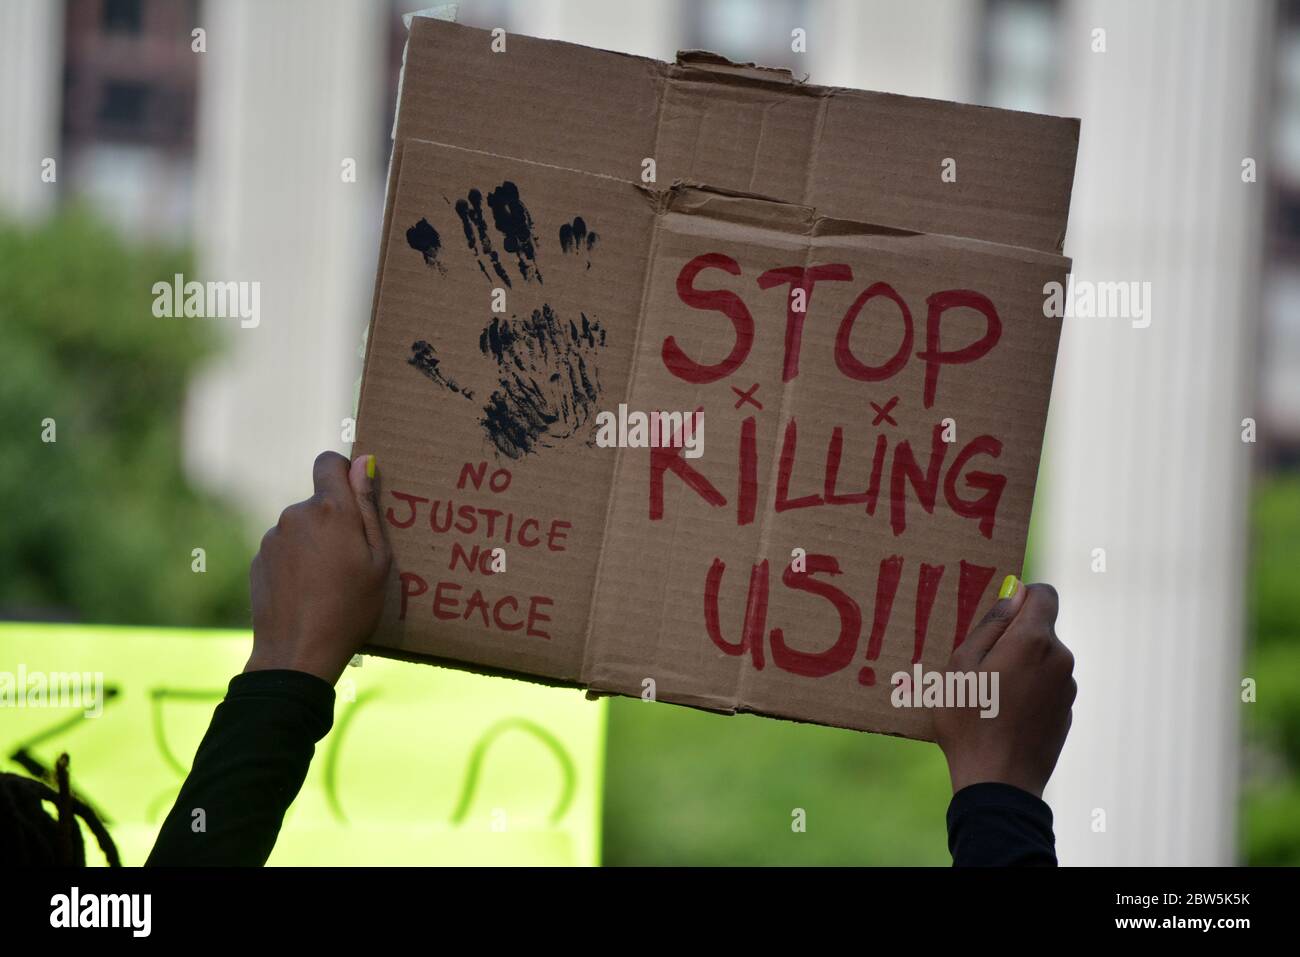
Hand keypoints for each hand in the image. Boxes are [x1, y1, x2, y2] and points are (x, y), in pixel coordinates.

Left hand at [245, 451, 391, 684]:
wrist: (297, 653)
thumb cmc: (350, 608)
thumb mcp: (378, 560)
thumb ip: (368, 506)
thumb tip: (364, 461)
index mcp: (331, 510)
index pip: (329, 462)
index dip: (344, 472)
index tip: (355, 498)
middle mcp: (297, 515)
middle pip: (318, 502)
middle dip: (334, 521)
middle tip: (351, 561)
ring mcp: (273, 538)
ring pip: (301, 528)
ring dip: (314, 544)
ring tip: (328, 584)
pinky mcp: (258, 560)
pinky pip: (284, 550)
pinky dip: (296, 564)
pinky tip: (307, 593)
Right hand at [933, 577, 1075, 798]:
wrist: (999, 782)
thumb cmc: (970, 722)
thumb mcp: (961, 666)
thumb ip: (990, 625)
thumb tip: (1014, 594)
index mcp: (1033, 641)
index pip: (1044, 594)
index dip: (1021, 597)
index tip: (998, 616)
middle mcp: (1060, 659)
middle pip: (1040, 629)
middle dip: (1014, 637)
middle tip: (980, 664)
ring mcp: (1068, 688)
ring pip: (1043, 659)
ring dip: (1021, 665)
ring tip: (988, 695)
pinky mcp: (1067, 712)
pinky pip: (1047, 686)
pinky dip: (1029, 690)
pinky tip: (1004, 715)